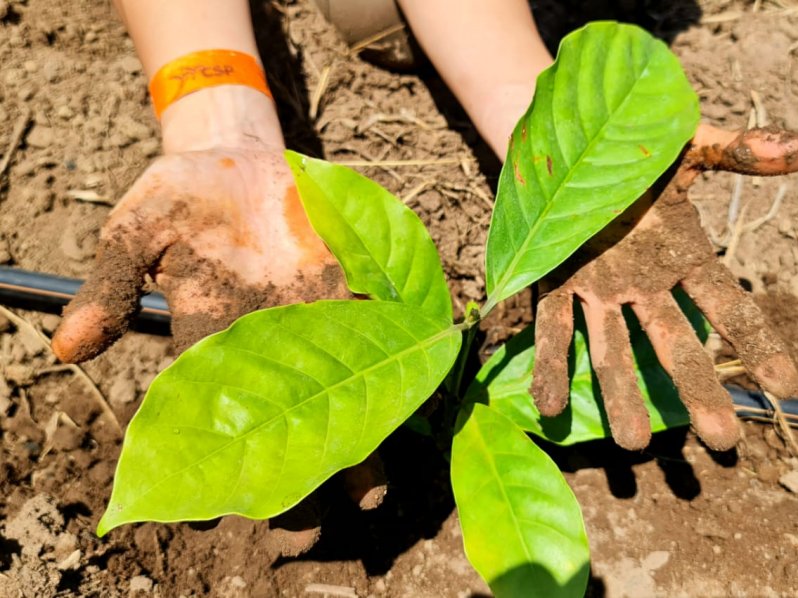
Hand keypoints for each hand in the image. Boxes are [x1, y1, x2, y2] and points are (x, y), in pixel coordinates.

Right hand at [49, 99, 384, 552]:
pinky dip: (403, 357)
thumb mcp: (138, 228)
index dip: (205, 457)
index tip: (201, 516)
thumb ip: (113, 284)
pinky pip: (385, 323)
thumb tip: (69, 348)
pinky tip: (418, 397)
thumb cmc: (183, 196)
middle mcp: (272, 337)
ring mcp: (319, 313)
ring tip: (368, 496)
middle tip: (302, 524)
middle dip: (291, 466)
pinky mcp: (359, 282)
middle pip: (283, 415)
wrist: (241, 159)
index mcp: (213, 332)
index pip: (207, 407)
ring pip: (342, 384)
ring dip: (357, 436)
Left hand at [529, 125, 797, 450]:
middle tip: (721, 439)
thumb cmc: (639, 150)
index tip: (785, 383)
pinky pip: (551, 328)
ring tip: (630, 446)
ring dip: (621, 396)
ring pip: (612, 349)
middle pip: (676, 345)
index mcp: (682, 255)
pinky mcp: (553, 283)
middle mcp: (643, 284)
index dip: (757, 340)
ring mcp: (597, 290)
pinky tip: (548, 406)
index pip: (728, 304)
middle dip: (698, 391)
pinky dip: (550, 365)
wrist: (574, 143)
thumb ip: (737, 153)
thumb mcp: (689, 146)